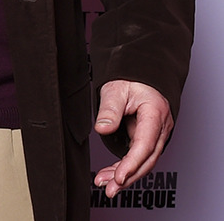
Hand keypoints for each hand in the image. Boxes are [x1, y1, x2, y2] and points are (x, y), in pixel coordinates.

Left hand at [93, 79, 172, 197]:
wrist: (141, 75)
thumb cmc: (131, 78)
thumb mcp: (116, 88)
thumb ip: (110, 109)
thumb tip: (102, 129)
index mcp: (155, 113)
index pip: (145, 144)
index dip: (132, 163)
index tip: (120, 177)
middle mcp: (160, 127)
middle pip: (147, 159)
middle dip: (129, 177)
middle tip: (109, 188)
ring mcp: (155, 134)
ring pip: (144, 162)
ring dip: (126, 176)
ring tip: (106, 186)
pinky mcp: (147, 138)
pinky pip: (139, 157)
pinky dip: (126, 167)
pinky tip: (113, 176)